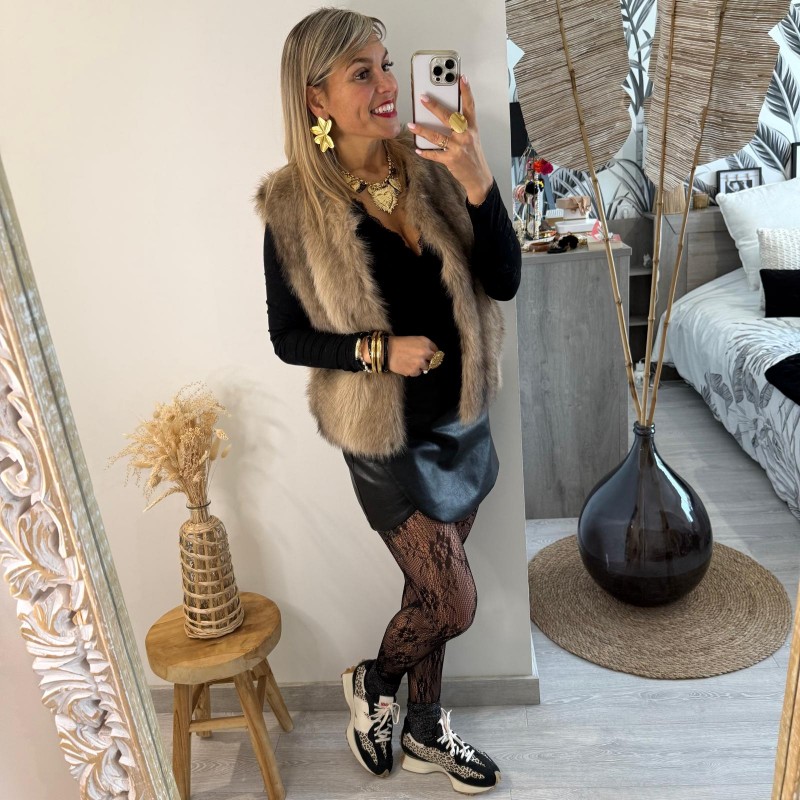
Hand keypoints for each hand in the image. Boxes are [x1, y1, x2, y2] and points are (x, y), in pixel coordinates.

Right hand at [383, 335, 438, 376]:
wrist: (386, 350)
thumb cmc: (400, 343)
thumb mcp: (415, 339)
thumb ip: (426, 346)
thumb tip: (434, 355)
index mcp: (426, 343)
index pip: (436, 352)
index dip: (433, 355)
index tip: (429, 357)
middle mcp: (425, 353)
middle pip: (433, 361)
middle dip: (428, 361)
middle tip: (419, 360)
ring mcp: (420, 363)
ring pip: (426, 368)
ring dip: (420, 366)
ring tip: (411, 362)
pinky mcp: (414, 371)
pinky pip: (418, 373)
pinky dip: (413, 371)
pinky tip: (407, 366)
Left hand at [407, 75, 492, 205]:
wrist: (478, 177)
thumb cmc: (473, 155)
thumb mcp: (472, 138)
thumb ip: (461, 126)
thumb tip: (444, 116)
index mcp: (472, 128)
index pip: (470, 106)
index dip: (466, 92)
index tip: (462, 78)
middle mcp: (465, 136)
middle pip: (449, 118)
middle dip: (434, 107)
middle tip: (423, 98)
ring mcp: (458, 148)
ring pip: (437, 136)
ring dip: (422, 130)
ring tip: (412, 125)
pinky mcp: (451, 160)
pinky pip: (435, 154)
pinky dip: (425, 152)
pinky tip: (418, 149)